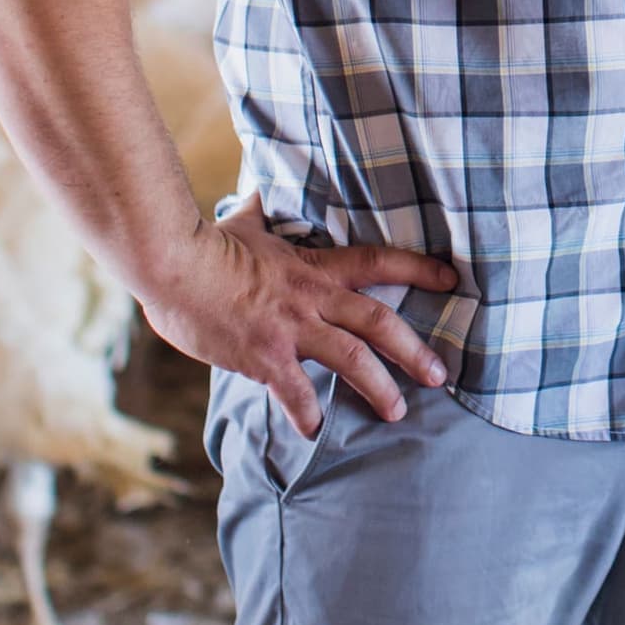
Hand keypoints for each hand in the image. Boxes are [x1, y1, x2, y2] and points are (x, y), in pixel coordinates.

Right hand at [137, 209, 459, 436]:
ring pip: (351, 360)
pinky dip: (308, 416)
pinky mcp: (264, 357)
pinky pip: (296, 393)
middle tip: (439, 374)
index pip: (379, 261)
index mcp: (313, 268)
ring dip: (379, 388)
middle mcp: (311, 299)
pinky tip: (315, 433)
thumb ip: (257, 211)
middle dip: (414, 349)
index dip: (419, 268)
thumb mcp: (242, 223)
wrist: (172, 265)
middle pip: (379, 322)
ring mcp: (290, 330)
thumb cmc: (205, 244)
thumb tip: (255, 191)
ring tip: (397, 411)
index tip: (452, 278)